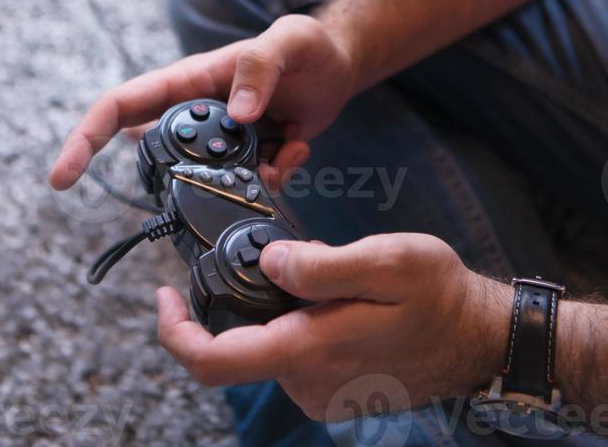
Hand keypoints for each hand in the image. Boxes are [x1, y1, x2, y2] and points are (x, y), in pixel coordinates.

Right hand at [49, 14, 355, 190]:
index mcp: (189, 81)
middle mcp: (197, 114)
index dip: (86, 138)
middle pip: (158, 156)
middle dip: (181, 178)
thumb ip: (260, 68)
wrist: (339, 66)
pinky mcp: (249, 161)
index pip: (122, 105)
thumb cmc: (308, 45)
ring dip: (240, 183)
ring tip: (281, 154)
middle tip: (229, 173)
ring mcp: (221, 142)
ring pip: (205, 182)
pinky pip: (248, 186)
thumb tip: (235, 113)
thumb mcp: (289, 41)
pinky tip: (298, 147)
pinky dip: (275, 178)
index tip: (62, 177)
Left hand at [156, 233, 511, 420]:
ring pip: (271, 342)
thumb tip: (267, 262)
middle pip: (240, 344)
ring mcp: (322, 392)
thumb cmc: (439, 296)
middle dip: (244, 296)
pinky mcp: (336, 388)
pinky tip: (336, 296)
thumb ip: (321, 265)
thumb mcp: (386, 262)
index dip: (174, 330)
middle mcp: (308, 382)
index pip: (213, 360)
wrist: (480, 338)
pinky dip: (300, 320)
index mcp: (309, 351)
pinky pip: (297, 351)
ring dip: (279, 306)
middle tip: (279, 252)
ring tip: (322, 270)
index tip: (164, 292)